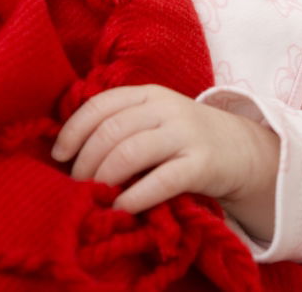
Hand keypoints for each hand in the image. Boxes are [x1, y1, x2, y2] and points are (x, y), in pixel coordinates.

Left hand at [51, 84, 280, 225]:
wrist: (242, 150)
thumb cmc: (185, 139)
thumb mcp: (155, 119)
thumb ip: (122, 125)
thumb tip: (69, 153)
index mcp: (149, 93)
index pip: (101, 105)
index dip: (74, 130)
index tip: (59, 156)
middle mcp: (166, 108)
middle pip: (111, 130)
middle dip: (85, 161)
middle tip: (76, 185)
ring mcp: (186, 134)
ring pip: (130, 152)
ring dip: (104, 178)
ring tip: (95, 196)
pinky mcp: (202, 164)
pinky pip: (161, 180)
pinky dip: (134, 197)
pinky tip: (121, 208)